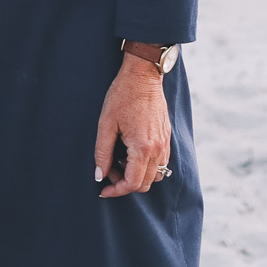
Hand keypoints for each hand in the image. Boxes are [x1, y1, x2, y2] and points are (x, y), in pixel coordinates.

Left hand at [94, 57, 173, 198]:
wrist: (143, 75)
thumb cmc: (122, 96)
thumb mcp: (106, 124)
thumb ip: (102, 153)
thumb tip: (100, 175)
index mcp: (143, 147)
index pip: (133, 183)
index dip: (117, 191)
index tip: (103, 189)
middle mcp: (158, 149)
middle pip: (145, 184)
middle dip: (125, 184)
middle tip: (108, 170)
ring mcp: (165, 143)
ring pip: (155, 175)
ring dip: (137, 176)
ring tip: (119, 160)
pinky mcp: (166, 137)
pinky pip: (160, 163)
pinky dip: (145, 166)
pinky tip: (130, 152)